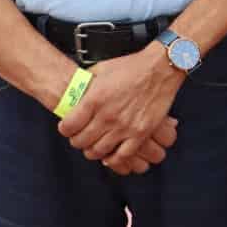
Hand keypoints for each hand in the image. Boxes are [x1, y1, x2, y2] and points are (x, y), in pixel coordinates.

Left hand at [57, 47, 185, 166]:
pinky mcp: (140, 133)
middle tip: (80, 137)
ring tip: (95, 144)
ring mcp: (125, 126)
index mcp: (95, 99)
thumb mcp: (101, 69)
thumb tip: (74, 94)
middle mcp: (108, 115)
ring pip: (98, 152)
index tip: (68, 128)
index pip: (68, 126)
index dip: (65, 129)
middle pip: (81, 142)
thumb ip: (85, 85)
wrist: (161, 68)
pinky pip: (122, 156)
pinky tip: (111, 153)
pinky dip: (113, 159)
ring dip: (93, 150)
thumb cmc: (133, 67)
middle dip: (77, 140)